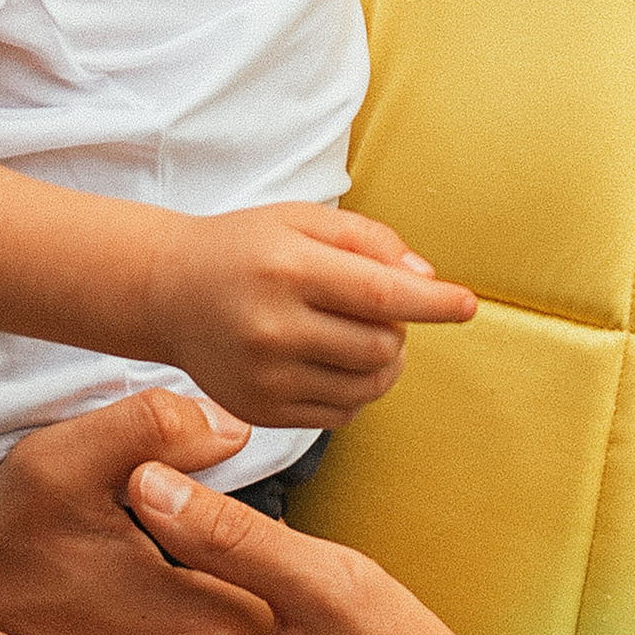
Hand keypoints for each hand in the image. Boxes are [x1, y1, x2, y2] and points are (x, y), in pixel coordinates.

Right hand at [147, 204, 475, 427]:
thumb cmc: (245, 249)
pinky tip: (331, 362)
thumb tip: (426, 277)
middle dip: (399, 330)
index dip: (431, 303)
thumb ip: (368, 240)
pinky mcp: (261, 411)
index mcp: (287, 269)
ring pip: (367, 387)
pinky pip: (340, 415)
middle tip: (379, 310)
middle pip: (381, 346)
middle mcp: (273, 326)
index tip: (466, 305)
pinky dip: (353, 392)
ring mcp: (265, 376)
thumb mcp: (301, 219)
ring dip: (383, 364)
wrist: (168, 293)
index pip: (378, 293)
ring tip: (360, 337)